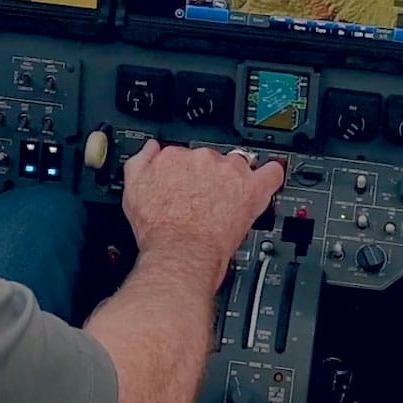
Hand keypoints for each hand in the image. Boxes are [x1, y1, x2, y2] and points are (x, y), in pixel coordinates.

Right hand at [121, 141, 285, 264]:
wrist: (180, 253)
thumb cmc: (158, 230)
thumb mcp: (132, 192)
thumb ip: (139, 163)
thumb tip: (150, 149)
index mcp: (173, 157)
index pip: (183, 153)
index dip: (186, 171)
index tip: (187, 183)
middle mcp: (202, 159)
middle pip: (211, 158)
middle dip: (210, 176)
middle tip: (207, 198)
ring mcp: (229, 172)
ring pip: (238, 164)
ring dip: (235, 178)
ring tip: (231, 199)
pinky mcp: (251, 189)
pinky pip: (271, 173)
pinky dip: (270, 177)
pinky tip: (265, 184)